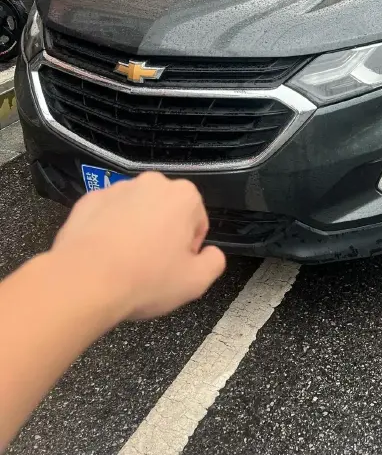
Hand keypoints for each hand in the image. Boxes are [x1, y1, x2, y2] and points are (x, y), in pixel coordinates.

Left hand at [51, 172, 225, 321]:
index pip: (196, 223)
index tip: (173, 268)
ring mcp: (117, 188)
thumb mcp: (195, 282)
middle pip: (166, 211)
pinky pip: (106, 214)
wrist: (84, 281)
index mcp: (184, 196)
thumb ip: (214, 262)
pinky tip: (101, 256)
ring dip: (134, 230)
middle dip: (162, 234)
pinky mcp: (88, 199)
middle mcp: (152, 183)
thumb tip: (211, 253)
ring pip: (135, 211)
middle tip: (150, 267)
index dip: (187, 250)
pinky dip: (107, 230)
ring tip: (123, 264)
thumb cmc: (146, 279)